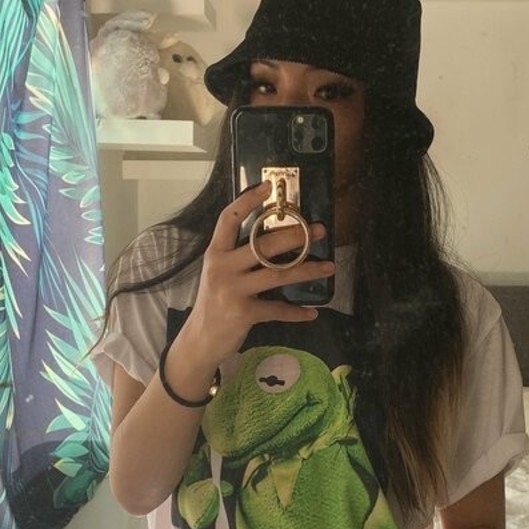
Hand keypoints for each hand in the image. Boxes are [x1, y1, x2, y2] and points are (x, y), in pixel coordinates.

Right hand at [181, 182, 332, 364]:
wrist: (199, 340)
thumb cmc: (214, 303)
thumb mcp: (218, 274)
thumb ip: (238, 257)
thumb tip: (274, 240)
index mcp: (215, 253)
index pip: (229, 218)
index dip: (249, 200)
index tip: (269, 187)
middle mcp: (222, 267)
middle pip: (264, 244)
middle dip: (297, 236)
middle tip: (319, 230)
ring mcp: (232, 290)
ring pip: (278, 274)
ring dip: (307, 270)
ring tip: (328, 266)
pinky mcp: (243, 313)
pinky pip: (277, 310)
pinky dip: (296, 312)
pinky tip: (311, 312)